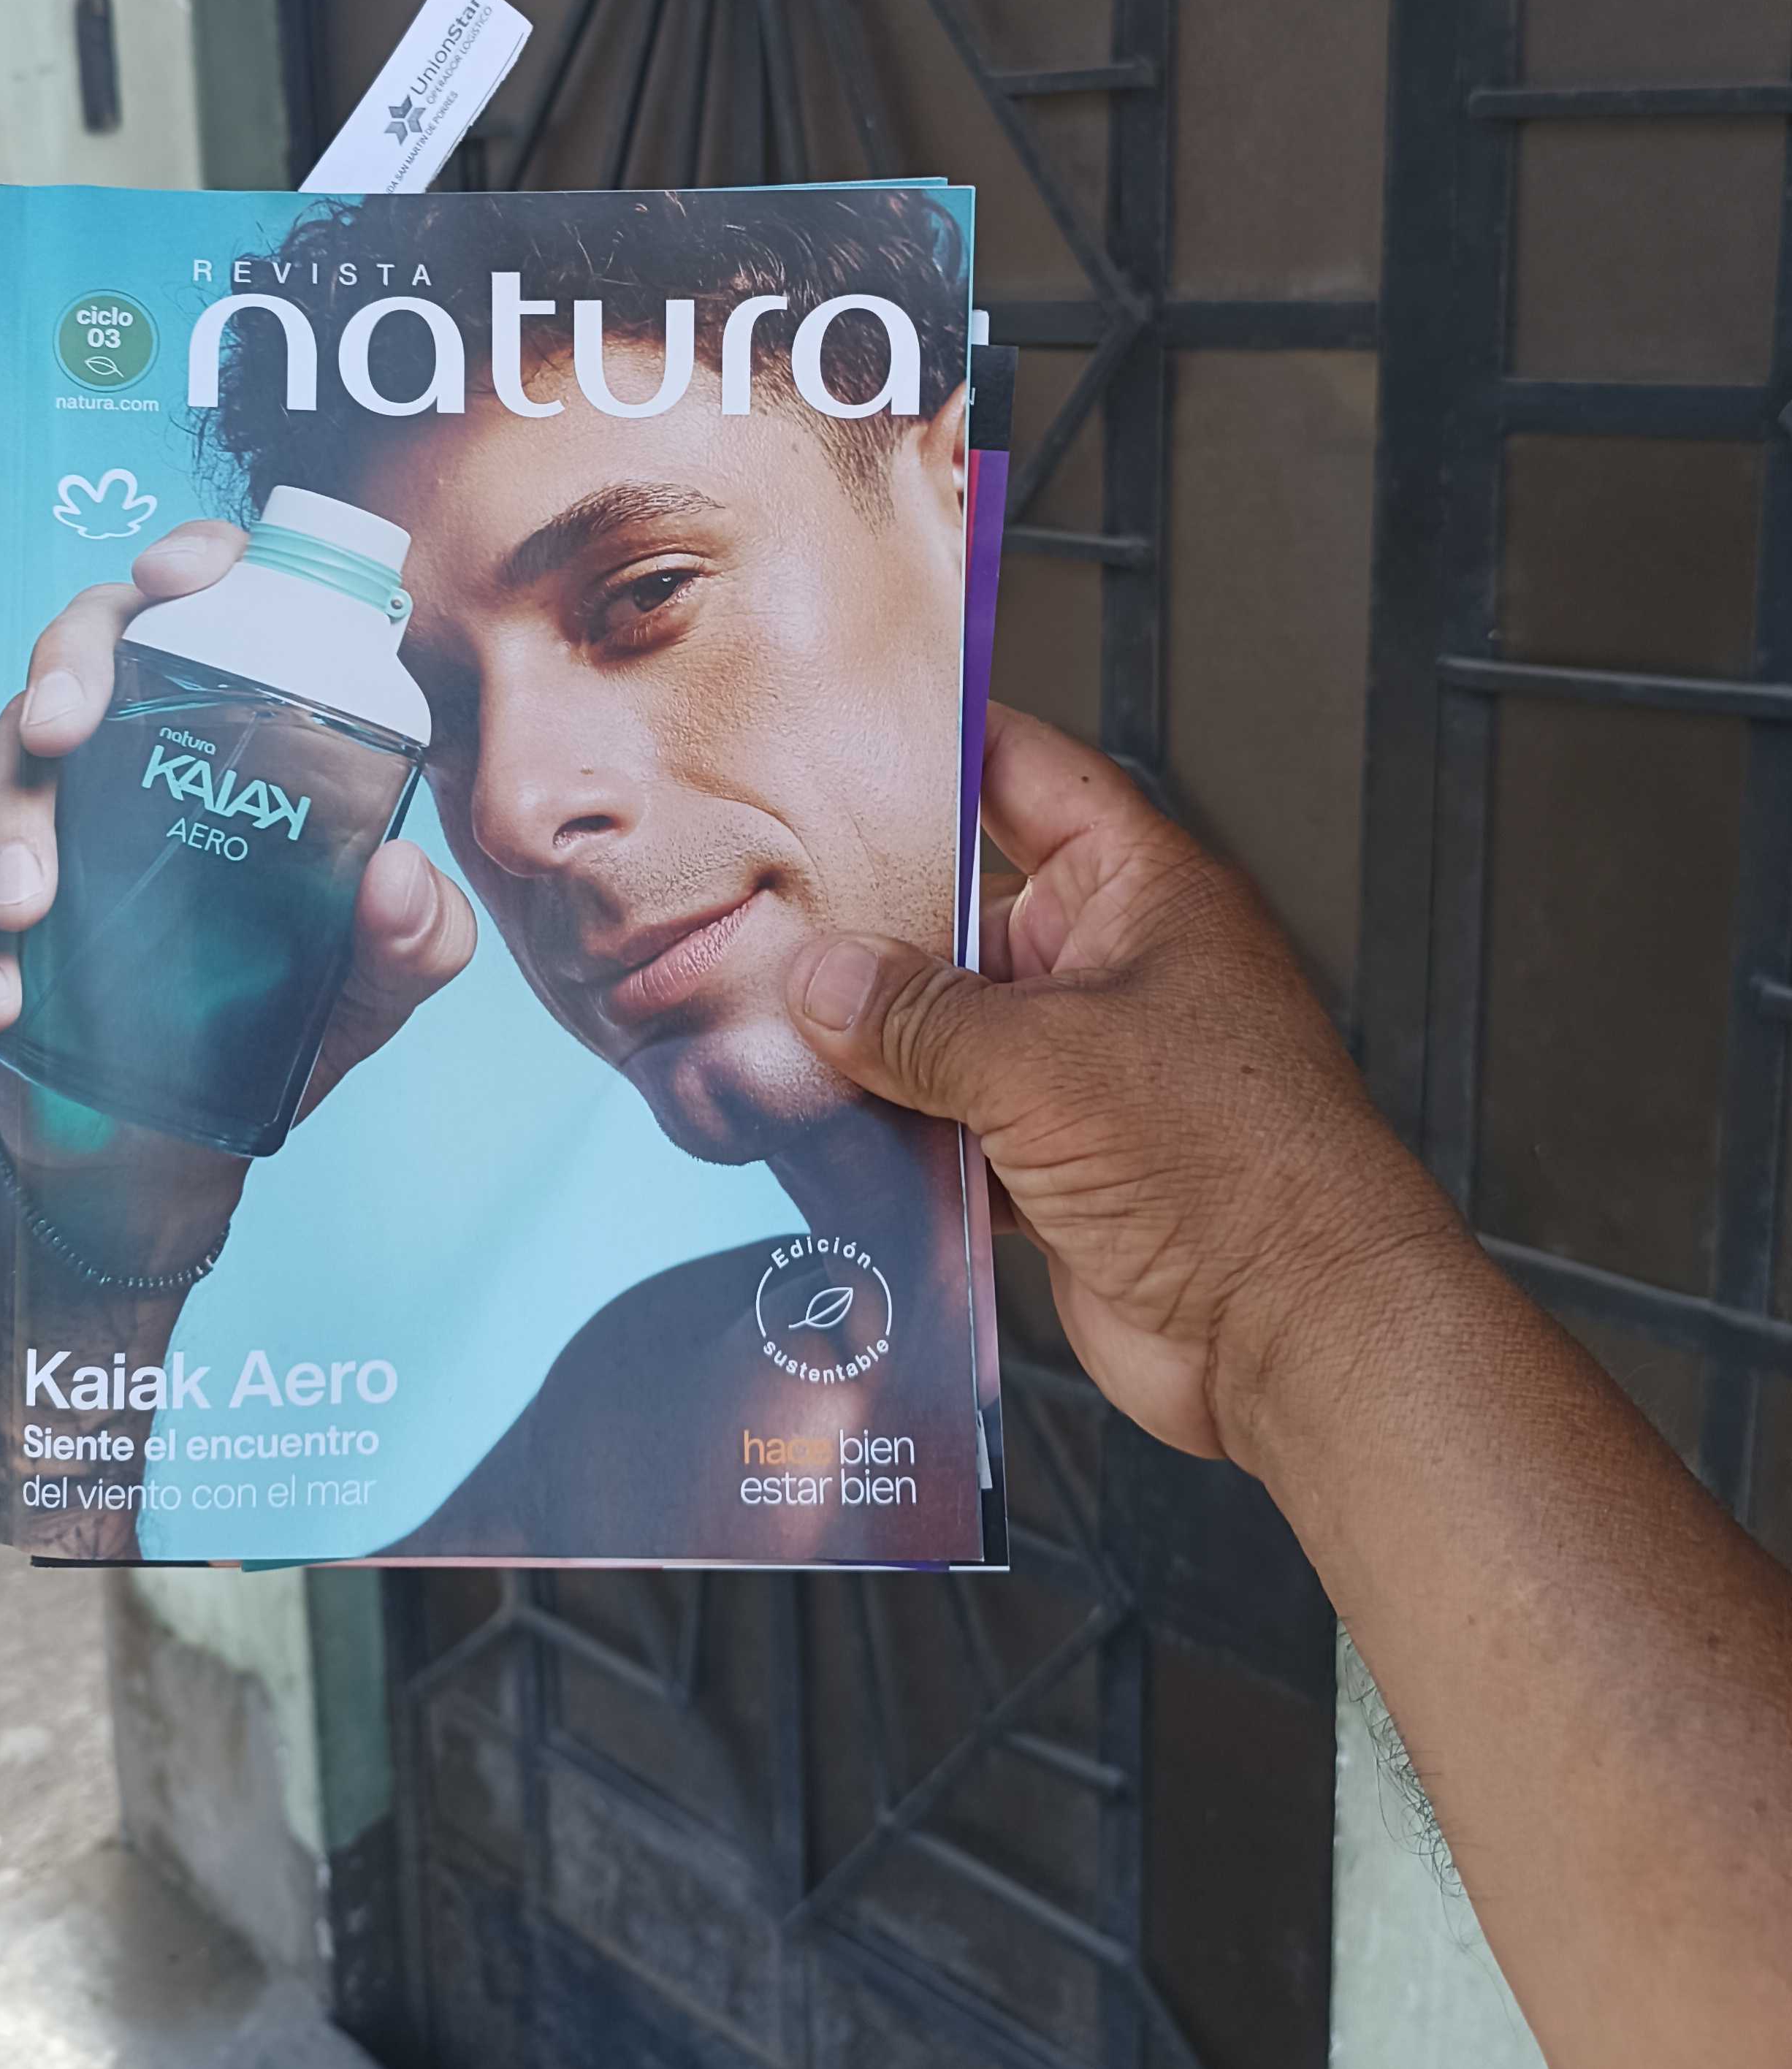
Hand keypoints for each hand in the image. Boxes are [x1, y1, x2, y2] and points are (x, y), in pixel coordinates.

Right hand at [0, 519, 474, 1116]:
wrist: (186, 1152)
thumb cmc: (291, 1026)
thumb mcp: (382, 985)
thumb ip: (422, 938)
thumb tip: (397, 875)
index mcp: (248, 734)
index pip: (220, 608)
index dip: (192, 562)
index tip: (173, 573)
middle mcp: (152, 751)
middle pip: (94, 647)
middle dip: (67, 665)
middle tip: (66, 727)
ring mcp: (72, 819)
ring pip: (18, 756)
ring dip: (13, 817)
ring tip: (29, 903)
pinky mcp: (9, 898)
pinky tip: (8, 992)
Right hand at [784, 701, 1461, 1466]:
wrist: (1301, 1338)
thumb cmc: (1239, 1172)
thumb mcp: (1046, 1064)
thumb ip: (919, 1017)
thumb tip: (823, 979)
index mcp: (1143, 894)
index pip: (1030, 779)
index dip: (948, 747)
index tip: (851, 730)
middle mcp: (1117, 969)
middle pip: (968, 916)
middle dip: (876, 929)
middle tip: (767, 918)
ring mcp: (1089, 1069)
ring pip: (950, 1029)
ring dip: (879, 1048)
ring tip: (776, 1036)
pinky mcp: (1063, 1163)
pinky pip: (956, 1125)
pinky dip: (901, 1136)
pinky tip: (831, 1138)